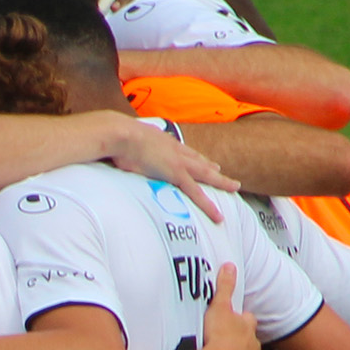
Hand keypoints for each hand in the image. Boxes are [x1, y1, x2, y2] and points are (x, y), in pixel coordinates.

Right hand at [98, 120, 236, 221]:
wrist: (119, 133)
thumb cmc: (115, 137)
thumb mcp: (124, 140)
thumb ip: (125, 146)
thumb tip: (114, 147)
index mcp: (164, 142)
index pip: (185, 152)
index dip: (196, 158)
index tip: (206, 162)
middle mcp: (175, 150)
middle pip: (200, 162)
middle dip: (213, 169)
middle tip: (225, 176)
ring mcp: (178, 162)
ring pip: (206, 175)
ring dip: (221, 182)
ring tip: (235, 187)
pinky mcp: (176, 174)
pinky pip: (197, 193)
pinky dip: (208, 205)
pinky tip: (218, 215)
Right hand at [200, 270, 258, 349]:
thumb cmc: (219, 337)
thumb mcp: (219, 306)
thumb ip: (225, 287)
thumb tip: (229, 266)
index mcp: (248, 328)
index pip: (248, 320)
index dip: (241, 319)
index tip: (234, 319)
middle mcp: (253, 346)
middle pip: (250, 341)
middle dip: (241, 341)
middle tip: (227, 341)